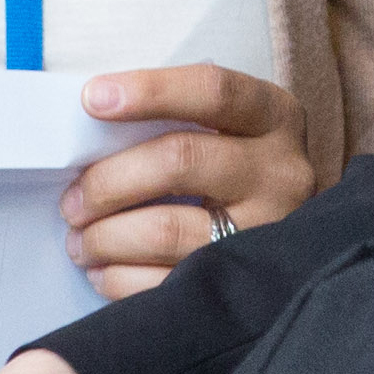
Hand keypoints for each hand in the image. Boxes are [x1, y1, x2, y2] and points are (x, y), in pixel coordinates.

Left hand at [61, 64, 313, 299]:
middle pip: (179, 160)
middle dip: (109, 181)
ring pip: (167, 229)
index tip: (94, 99)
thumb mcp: (227, 130)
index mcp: (273, 117)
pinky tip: (103, 270)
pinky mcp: (245, 282)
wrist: (300, 247)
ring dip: (106, 237)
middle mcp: (279, 172)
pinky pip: (166, 282)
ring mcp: (267, 230)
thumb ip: (173, 120)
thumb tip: (89, 126)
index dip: (151, 91)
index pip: (213, 91)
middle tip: (73, 200)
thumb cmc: (234, 169)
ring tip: (80, 240)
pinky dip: (120, 278)